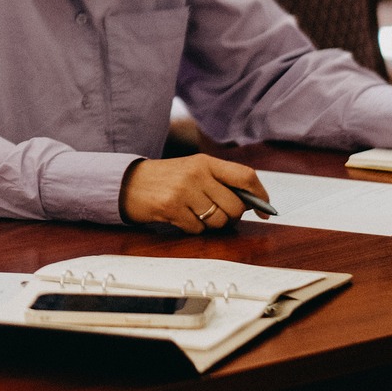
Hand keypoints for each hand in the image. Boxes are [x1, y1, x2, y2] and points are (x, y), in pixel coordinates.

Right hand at [120, 155, 268, 233]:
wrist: (128, 183)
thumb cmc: (166, 179)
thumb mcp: (193, 170)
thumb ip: (220, 181)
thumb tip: (252, 203)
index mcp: (206, 161)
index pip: (246, 175)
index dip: (260, 195)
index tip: (264, 210)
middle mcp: (197, 173)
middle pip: (235, 205)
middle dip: (232, 217)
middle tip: (217, 214)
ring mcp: (184, 190)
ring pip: (218, 220)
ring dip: (211, 225)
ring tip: (195, 214)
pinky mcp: (171, 207)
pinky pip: (198, 229)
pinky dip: (193, 229)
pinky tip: (180, 218)